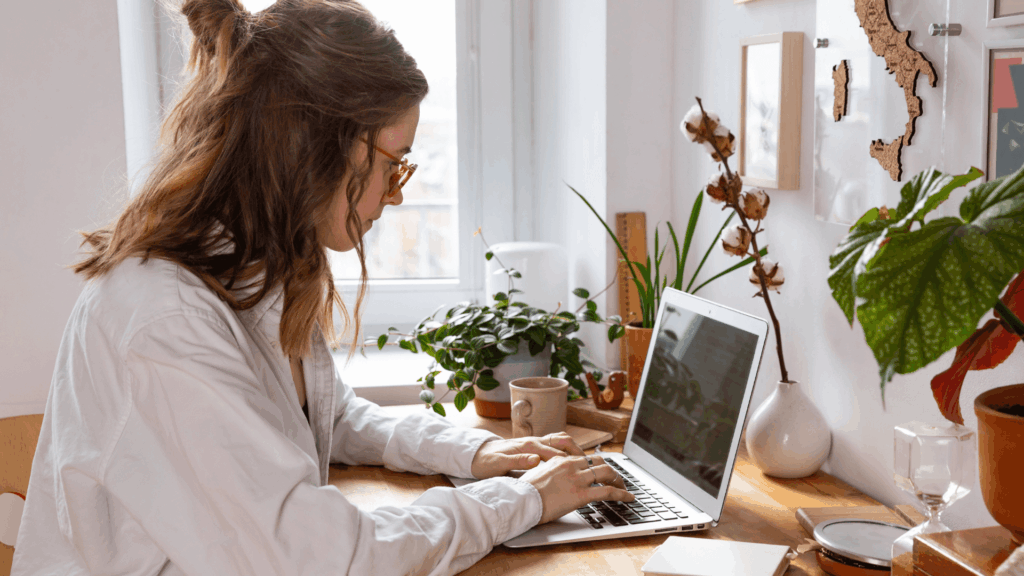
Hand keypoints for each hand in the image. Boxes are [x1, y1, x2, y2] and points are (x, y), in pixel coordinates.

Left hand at [470, 432, 584, 479]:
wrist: (476, 455)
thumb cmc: (485, 461)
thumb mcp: (497, 464)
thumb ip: (517, 461)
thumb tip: (536, 460)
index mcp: (527, 446)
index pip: (554, 451)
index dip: (570, 460)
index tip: (583, 469)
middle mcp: (533, 441)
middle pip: (563, 441)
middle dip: (578, 451)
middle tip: (591, 464)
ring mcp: (534, 443)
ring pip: (561, 441)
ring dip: (574, 449)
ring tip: (587, 462)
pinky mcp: (533, 447)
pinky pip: (555, 445)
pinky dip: (566, 451)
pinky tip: (572, 462)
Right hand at [519, 454, 634, 523]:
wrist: (520, 500)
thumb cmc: (524, 492)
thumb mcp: (537, 476)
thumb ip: (550, 474)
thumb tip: (554, 480)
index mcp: (560, 460)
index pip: (585, 458)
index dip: (596, 465)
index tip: (601, 471)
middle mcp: (571, 465)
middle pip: (599, 462)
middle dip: (610, 470)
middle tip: (616, 479)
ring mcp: (577, 479)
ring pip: (606, 473)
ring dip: (618, 480)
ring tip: (624, 488)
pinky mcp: (581, 494)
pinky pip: (607, 491)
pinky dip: (621, 494)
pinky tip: (628, 498)